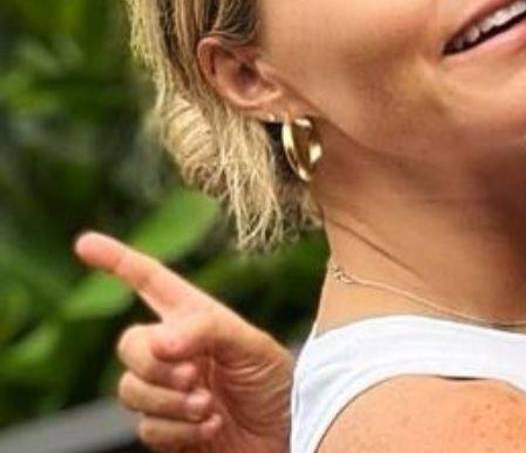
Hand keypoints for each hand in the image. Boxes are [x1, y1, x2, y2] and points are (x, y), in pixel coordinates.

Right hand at [74, 232, 293, 451]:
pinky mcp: (167, 429)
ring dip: (168, 400)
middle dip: (153, 362)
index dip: (119, 261)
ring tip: (208, 405)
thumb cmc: (279, 384)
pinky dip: (178, 429)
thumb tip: (159, 341)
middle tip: (193, 376)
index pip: (151, 283)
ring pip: (131, 389)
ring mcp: (168, 391)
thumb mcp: (253, 345)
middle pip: (131, 344)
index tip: (85, 243)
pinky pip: (146, 427)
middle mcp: (176, 352)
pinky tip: (211, 426)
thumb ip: (206, 331)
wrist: (289, 435)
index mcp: (196, 318)